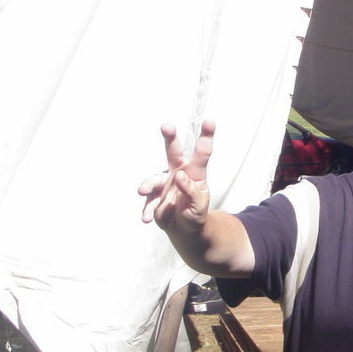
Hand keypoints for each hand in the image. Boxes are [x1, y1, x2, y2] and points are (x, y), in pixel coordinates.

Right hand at [138, 120, 215, 235]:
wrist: (184, 229)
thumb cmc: (195, 213)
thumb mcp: (199, 206)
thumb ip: (191, 192)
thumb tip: (179, 176)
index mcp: (195, 173)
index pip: (202, 153)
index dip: (206, 136)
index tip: (210, 121)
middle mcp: (178, 173)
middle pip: (173, 152)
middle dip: (170, 138)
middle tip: (167, 126)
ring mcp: (165, 184)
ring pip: (155, 178)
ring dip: (148, 183)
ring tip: (142, 191)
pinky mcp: (154, 197)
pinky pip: (149, 200)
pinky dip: (147, 209)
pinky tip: (146, 218)